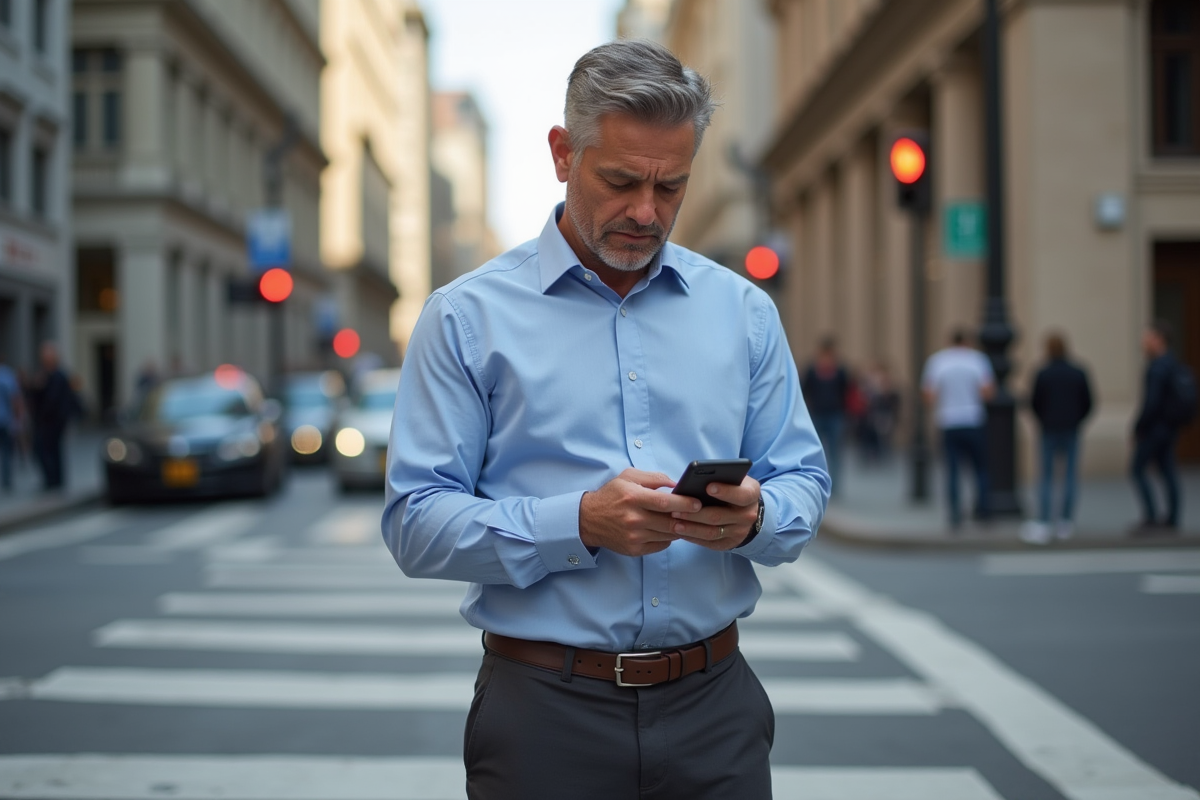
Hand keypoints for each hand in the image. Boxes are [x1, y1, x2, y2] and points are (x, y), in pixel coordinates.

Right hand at [579, 469, 702, 556]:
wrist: (588, 519)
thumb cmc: (611, 495)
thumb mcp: (628, 477)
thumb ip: (653, 478)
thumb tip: (676, 484)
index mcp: (633, 498)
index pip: (664, 502)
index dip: (684, 503)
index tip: (697, 503)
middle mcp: (633, 519)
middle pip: (669, 522)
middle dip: (688, 518)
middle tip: (700, 514)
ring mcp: (634, 537)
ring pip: (668, 535)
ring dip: (679, 529)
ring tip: (685, 521)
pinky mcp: (634, 549)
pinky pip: (660, 546)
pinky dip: (668, 538)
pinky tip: (667, 530)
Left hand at [669, 476, 761, 550]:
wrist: (746, 511)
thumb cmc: (734, 489)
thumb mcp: (735, 480)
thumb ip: (722, 477)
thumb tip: (697, 477)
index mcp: (751, 495)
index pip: (741, 495)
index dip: (726, 491)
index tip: (708, 487)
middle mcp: (748, 515)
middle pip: (719, 516)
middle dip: (696, 513)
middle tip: (676, 509)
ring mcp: (739, 532)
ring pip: (712, 532)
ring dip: (691, 528)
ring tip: (674, 522)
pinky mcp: (728, 543)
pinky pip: (709, 542)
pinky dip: (693, 537)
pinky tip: (679, 531)